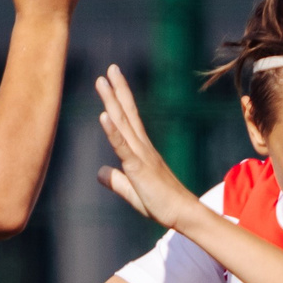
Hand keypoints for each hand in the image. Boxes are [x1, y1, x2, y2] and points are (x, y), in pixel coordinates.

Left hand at [94, 66, 205, 233]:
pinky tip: (104, 115)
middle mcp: (142, 147)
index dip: (120, 99)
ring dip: (112, 101)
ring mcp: (141, 155)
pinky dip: (112, 131)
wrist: (183, 214)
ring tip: (102, 81)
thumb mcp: (131, 191)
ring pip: (123, 124)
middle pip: (127, 113)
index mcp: (141, 151)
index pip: (129, 119)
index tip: (112, 80)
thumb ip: (115, 181)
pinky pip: (123, 146)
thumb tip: (99, 172)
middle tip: (110, 69)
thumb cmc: (161, 204)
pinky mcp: (138, 167)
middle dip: (117, 90)